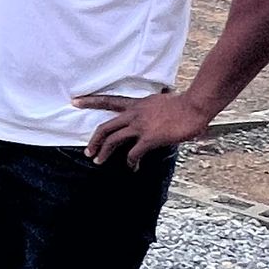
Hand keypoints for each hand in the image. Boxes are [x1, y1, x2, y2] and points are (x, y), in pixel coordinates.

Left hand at [72, 88, 210, 167]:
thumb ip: (151, 107)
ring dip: (103, 153)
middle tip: (88, 151)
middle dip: (93, 141)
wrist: (194, 105)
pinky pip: (134, 153)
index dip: (89, 101)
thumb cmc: (183, 105)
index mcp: (135, 105)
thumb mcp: (160, 101)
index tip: (74, 101)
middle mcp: (134, 114)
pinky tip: (133, 167)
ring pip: (113, 140)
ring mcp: (140, 126)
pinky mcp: (149, 138)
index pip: (108, 101)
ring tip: (99, 162)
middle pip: (105, 127)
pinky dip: (131, 162)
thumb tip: (156, 106)